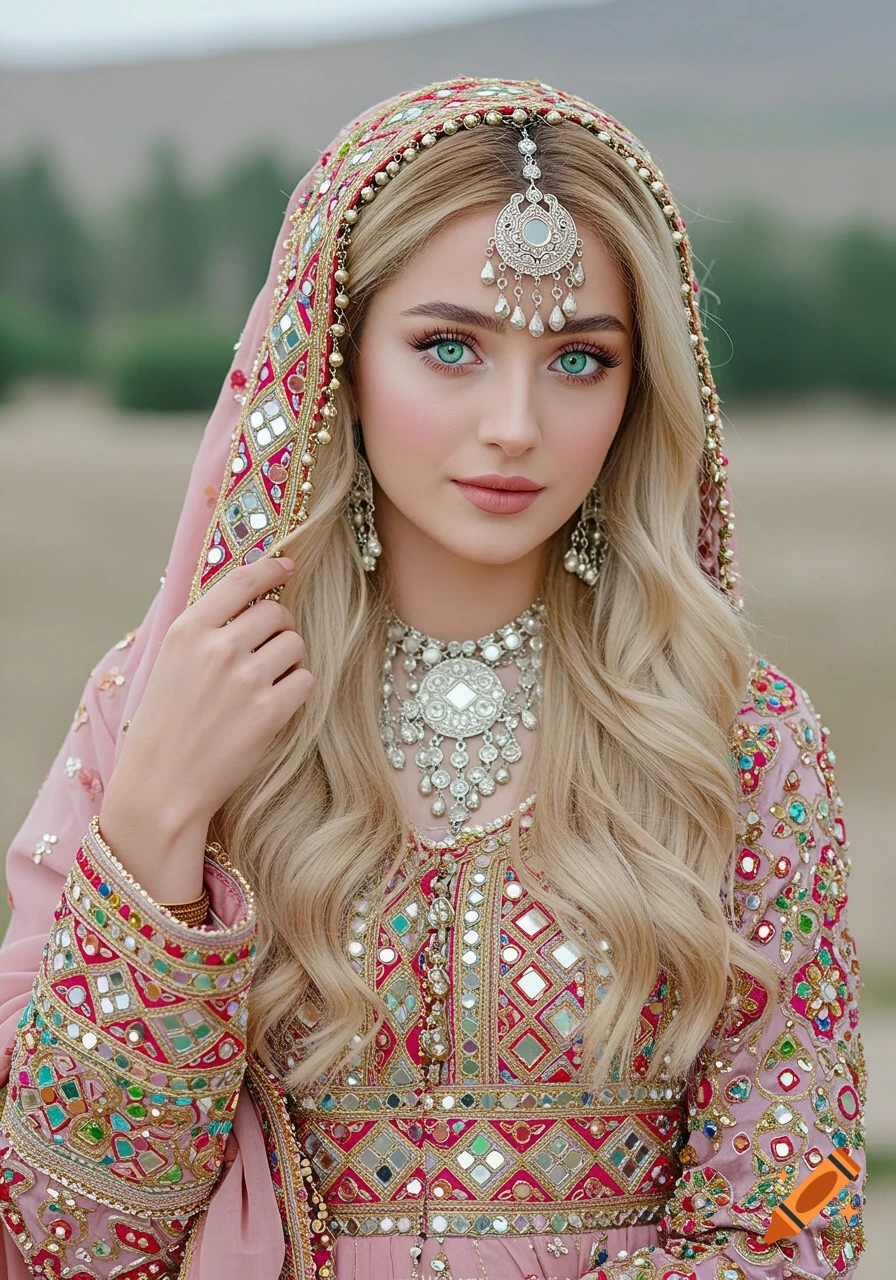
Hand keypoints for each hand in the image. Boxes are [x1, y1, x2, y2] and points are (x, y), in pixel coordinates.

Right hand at [99, 554, 313, 898]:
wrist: (161, 786)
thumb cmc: (165, 725)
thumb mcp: (170, 664)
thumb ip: (205, 631)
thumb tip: (250, 600)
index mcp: (188, 631)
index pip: (241, 581)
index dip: (271, 568)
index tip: (288, 565)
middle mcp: (218, 648)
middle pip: (277, 613)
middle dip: (279, 628)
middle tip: (267, 652)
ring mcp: (246, 679)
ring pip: (295, 645)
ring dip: (289, 661)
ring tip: (265, 684)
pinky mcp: (270, 712)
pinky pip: (305, 681)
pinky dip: (296, 691)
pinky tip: (273, 706)